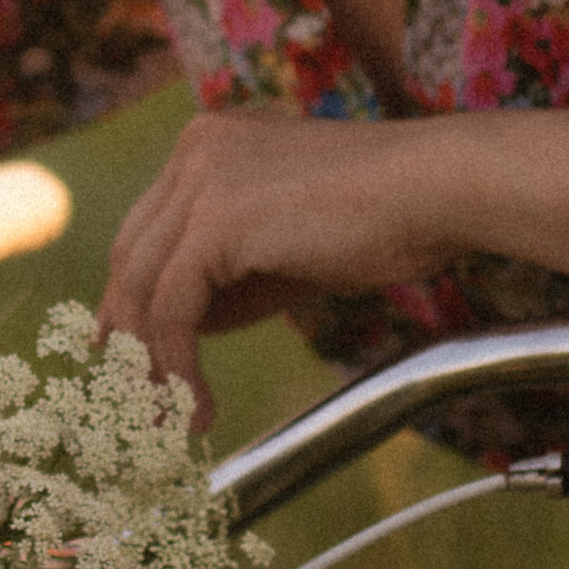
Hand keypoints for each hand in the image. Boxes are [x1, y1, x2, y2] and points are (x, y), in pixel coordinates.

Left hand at [99, 109, 480, 422]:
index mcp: (210, 142)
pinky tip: (198, 410)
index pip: (145, 232)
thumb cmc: (387, 219)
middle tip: (136, 408)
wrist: (441, 190)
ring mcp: (202, 178)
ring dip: (147, 367)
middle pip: (130, 258)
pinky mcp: (218, 218)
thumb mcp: (288, 249)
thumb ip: (229, 276)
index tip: (131, 364)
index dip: (131, 304)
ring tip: (167, 426)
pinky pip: (172, 310)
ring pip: (142, 289)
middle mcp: (196, 148)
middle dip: (127, 339)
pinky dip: (176, 369)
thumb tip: (176, 330)